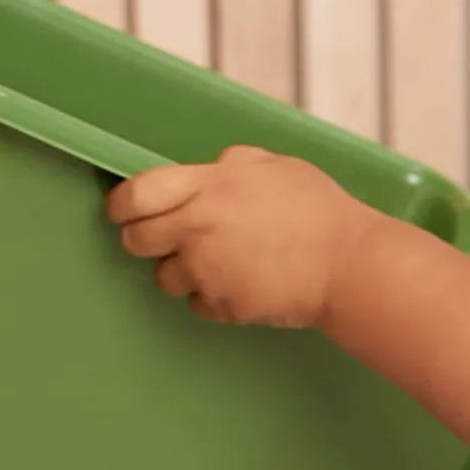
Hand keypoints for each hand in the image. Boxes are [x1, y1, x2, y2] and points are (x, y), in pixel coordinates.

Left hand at [105, 146, 366, 329]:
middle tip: (168, 237)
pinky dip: (213, 296)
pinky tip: (243, 281)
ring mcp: (207, 271)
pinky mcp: (221, 305)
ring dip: (183, 270)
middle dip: (145, 239)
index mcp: (209, 186)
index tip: (121, 210)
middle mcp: (199, 228)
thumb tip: (208, 168)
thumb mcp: (276, 166)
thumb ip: (233, 164)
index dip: (121, 205)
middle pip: (136, 241)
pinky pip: (198, 303)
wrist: (348, 264)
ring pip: (164, 278)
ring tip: (222, 260)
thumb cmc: (318, 210)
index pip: (137, 194)